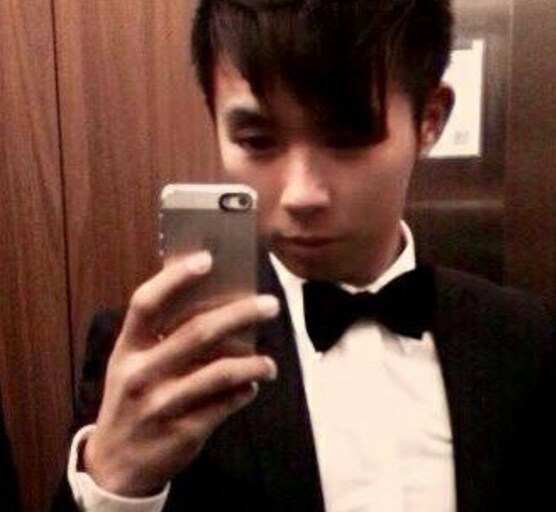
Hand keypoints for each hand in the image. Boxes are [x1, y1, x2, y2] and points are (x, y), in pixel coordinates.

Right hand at [83, 251, 278, 496]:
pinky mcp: (182, 432)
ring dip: (254, 363)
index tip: (208, 259)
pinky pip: (225, 404)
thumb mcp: (133, 363)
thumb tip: (217, 296)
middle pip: (197, 332)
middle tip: (271, 305)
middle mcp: (140, 374)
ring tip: (269, 363)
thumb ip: (163, 334)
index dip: (176, 278)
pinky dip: (246, 392)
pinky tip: (253, 386)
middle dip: (240, 314)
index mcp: (127, 348)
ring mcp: (160, 405)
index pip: (146, 303)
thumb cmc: (133, 397)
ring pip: (220, 372)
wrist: (115, 465)